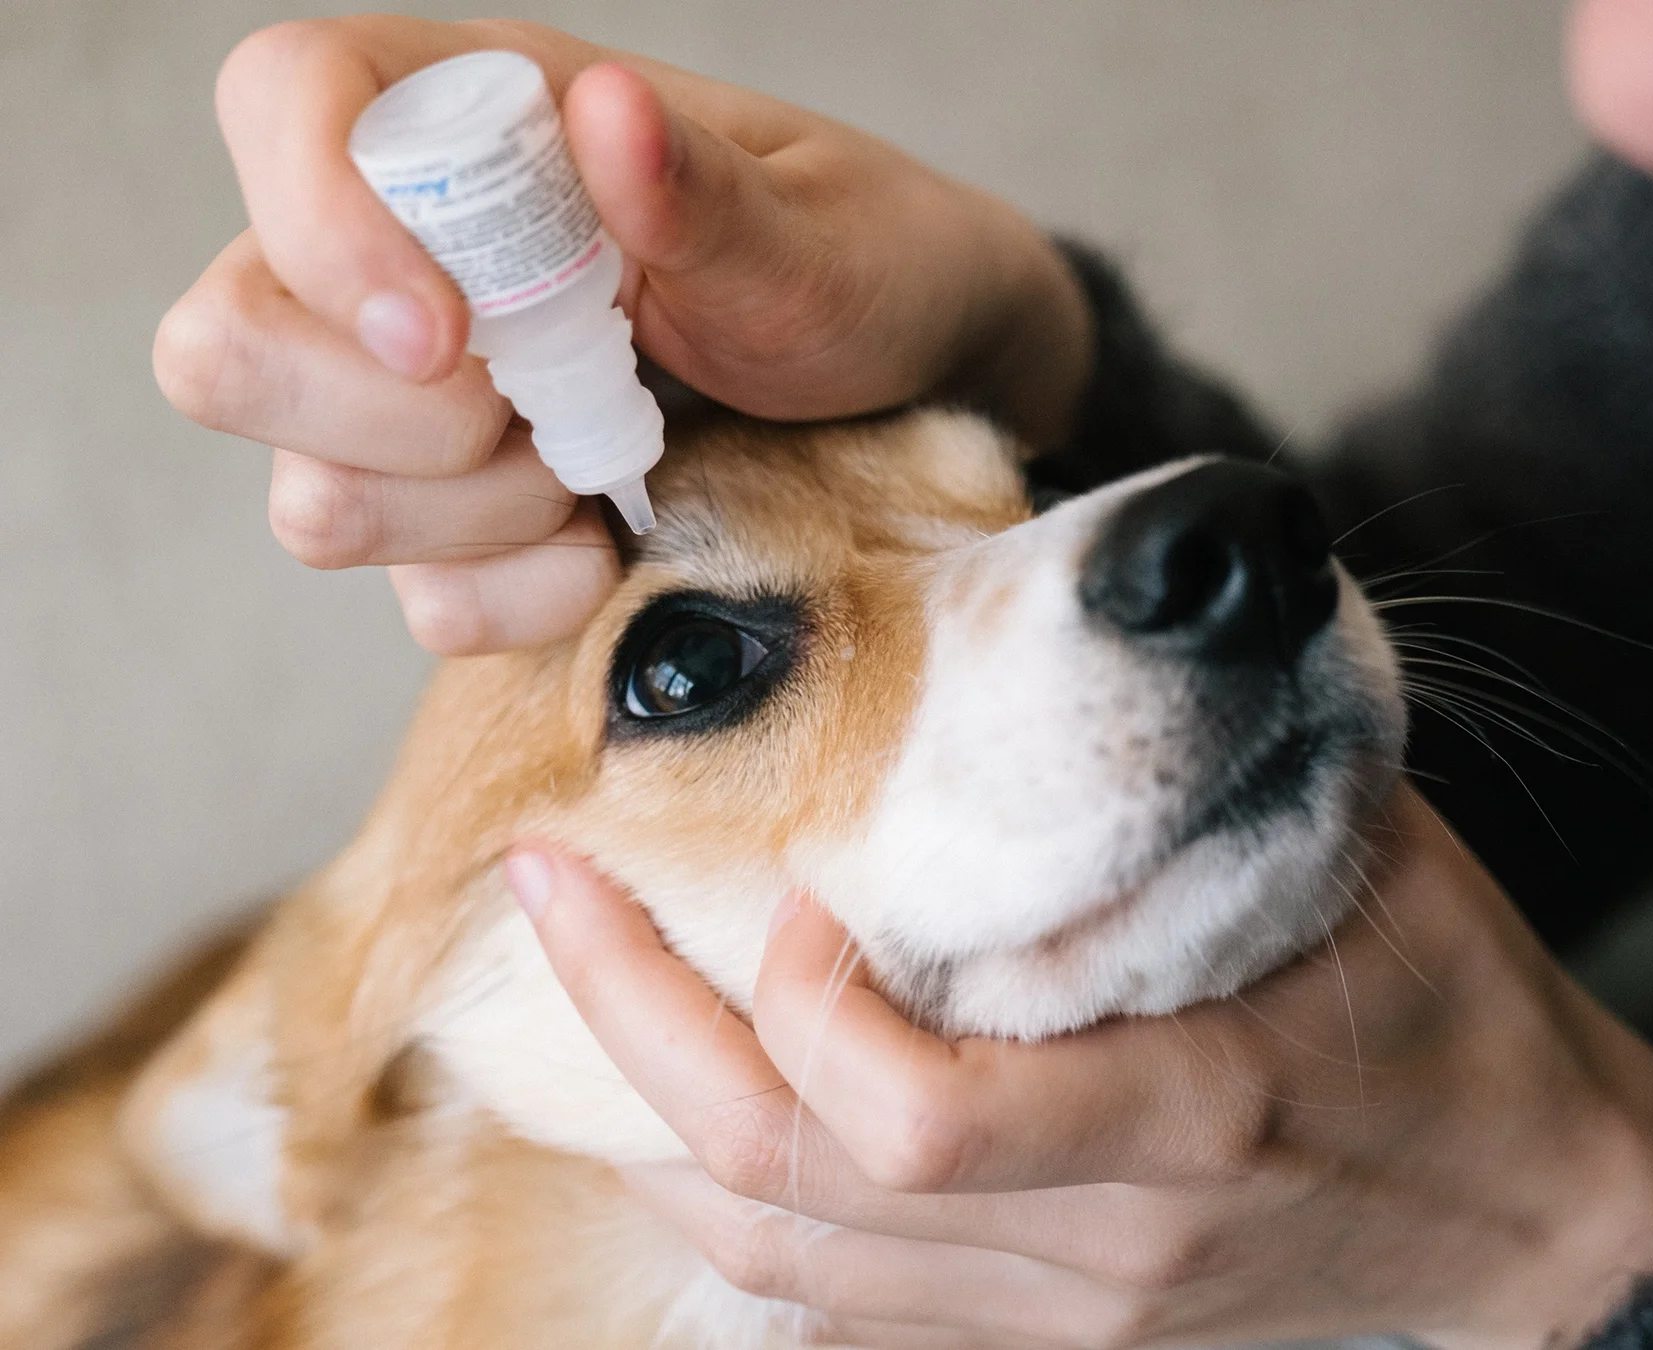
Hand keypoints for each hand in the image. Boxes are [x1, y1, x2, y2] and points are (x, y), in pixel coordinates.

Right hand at [157, 16, 1090, 654]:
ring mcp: (413, 402)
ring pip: (306, 498)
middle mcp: (407, 251)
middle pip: (226, 343)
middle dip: (386, 420)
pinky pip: (415, 598)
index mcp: (478, 115)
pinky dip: (515, 595)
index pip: (284, 100)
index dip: (316, 220)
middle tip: (540, 409)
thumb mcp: (816, 232)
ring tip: (600, 469)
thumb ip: (707, 193)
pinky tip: (605, 548)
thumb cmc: (861, 262)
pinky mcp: (460, 519)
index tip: (452, 334)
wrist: (917, 383)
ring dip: (467, 516)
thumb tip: (610, 114)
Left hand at [508, 788, 1652, 1349]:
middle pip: (796, 1197)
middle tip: (552, 887)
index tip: (782, 878)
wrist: (1539, 1224)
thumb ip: (1215, 776)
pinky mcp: (1053, 1348)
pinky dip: (733, 1204)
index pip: (910, 1123)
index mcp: (1190, 1119)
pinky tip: (677, 1113)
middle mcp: (1105, 1250)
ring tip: (572, 989)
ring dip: (651, 1127)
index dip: (801, 1012)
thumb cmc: (1457, 1014)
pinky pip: (838, 1307)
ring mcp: (1069, 1322)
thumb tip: (1101, 607)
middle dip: (639, 1041)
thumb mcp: (1372, 864)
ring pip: (785, 1265)